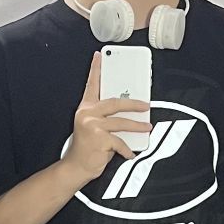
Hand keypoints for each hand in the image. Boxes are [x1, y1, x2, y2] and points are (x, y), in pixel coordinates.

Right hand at [63, 51, 152, 183]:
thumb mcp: (94, 129)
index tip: (100, 55)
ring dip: (137, 126)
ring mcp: (93, 126)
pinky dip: (127, 149)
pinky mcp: (99, 139)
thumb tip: (128, 116)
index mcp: (86, 109)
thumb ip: (106, 119)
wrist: (76, 167)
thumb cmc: (86, 149)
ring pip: (121, 122)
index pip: (92, 85)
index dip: (96, 69)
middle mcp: (88, 114)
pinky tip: (130, 153)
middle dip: (133, 104)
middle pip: (115, 102)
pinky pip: (119, 142)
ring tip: (147, 127)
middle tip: (145, 105)